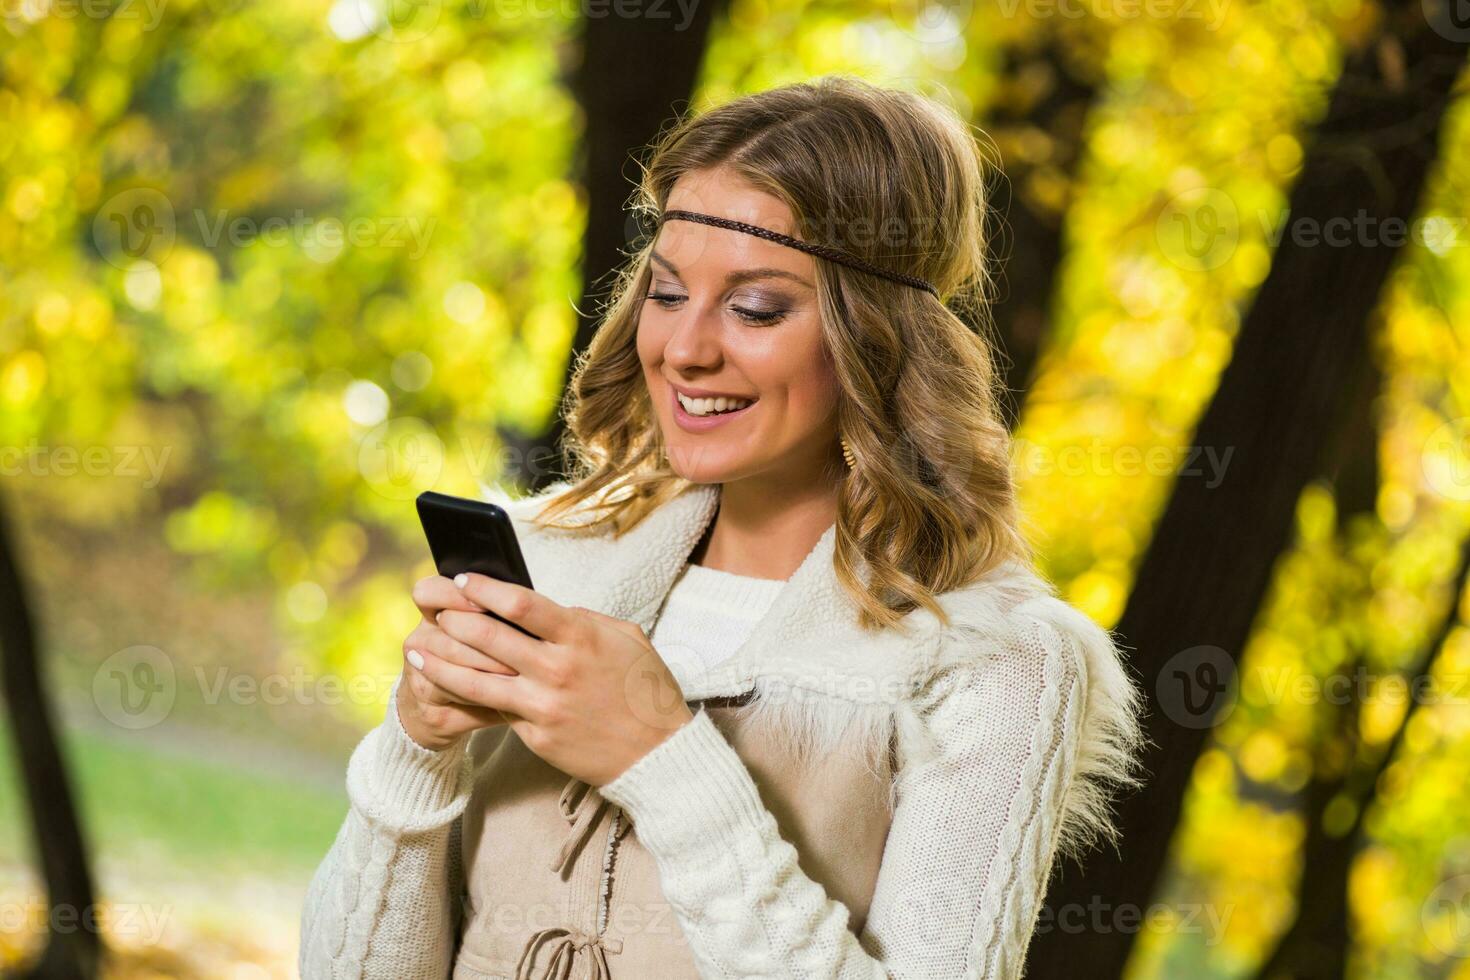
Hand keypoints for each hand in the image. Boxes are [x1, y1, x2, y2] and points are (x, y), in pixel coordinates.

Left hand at [413, 572, 695, 785]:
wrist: (658, 754)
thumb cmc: (645, 690)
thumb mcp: (626, 638)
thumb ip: (586, 620)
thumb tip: (550, 611)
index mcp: (581, 637)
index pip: (521, 604)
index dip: (486, 588)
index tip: (463, 580)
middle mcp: (558, 669)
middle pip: (489, 637)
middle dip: (454, 620)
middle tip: (434, 611)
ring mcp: (544, 706)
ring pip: (477, 680)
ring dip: (440, 663)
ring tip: (416, 650)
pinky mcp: (536, 736)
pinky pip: (493, 712)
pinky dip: (463, 699)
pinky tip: (441, 689)